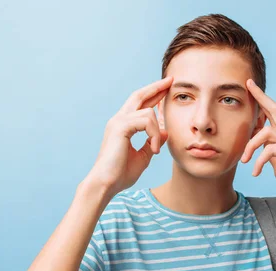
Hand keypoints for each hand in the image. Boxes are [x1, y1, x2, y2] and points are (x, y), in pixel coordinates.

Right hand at [82, 76, 172, 196]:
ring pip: (148, 112)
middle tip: (170, 81)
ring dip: (157, 131)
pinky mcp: (120, 127)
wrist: (106, 184)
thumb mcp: (143, 157)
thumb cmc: (120, 174)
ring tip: (156, 149)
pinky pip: (146, 121)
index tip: (165, 88)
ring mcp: (118, 122)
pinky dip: (154, 135)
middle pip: (139, 95)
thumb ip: (153, 142)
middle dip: (156, 87)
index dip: (153, 95)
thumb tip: (165, 132)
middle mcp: (118, 120)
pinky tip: (154, 149)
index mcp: (122, 125)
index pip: (139, 104)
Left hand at [241, 78, 275, 211]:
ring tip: (244, 161)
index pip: (274, 113)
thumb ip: (270, 151)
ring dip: (250, 146)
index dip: (262, 99)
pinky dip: (259, 161)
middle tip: (247, 85)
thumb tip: (258, 142)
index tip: (250, 86)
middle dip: (261, 97)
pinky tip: (256, 173)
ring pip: (267, 133)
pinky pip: (271, 150)